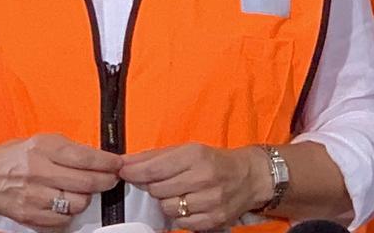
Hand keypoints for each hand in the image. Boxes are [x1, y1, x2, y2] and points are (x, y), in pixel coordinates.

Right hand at [0, 133, 121, 227]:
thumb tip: (99, 158)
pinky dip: (68, 213)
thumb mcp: (40, 141)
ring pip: (78, 203)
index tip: (117, 164)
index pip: (84, 157)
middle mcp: (38, 171)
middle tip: (109, 179)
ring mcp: (34, 196)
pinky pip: (63, 220)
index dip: (107, 162)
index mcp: (42, 148)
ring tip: (82, 191)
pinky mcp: (30, 215)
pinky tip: (65, 203)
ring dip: (85, 198)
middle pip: (86, 182)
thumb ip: (68, 149)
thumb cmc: (13, 156)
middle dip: (104, 181)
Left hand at [120, 144, 271, 229]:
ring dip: (166, 201)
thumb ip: (154, 156)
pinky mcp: (214, 220)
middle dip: (152, 186)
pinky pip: (181, 223)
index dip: (134, 172)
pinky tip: (188, 204)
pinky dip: (179, 215)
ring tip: (178, 192)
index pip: (154, 169)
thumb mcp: (186, 150)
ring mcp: (210, 201)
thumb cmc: (213, 161)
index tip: (124, 172)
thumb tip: (125, 161)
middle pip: (158, 189)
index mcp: (195, 155)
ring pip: (167, 208)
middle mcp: (203, 178)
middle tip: (159, 181)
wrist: (249, 177)